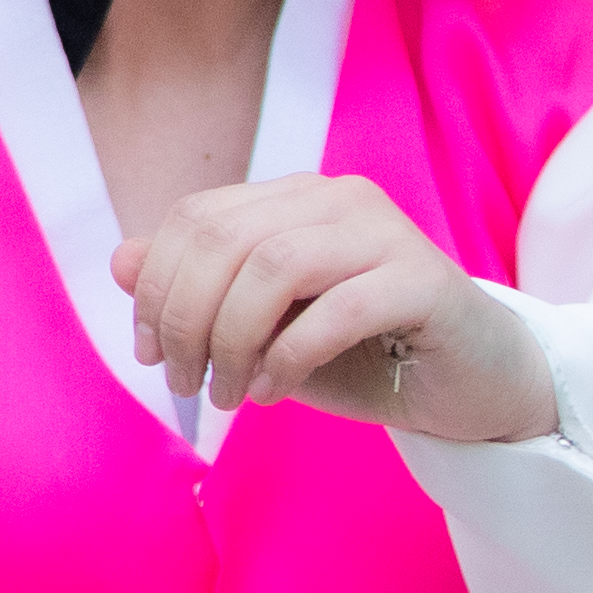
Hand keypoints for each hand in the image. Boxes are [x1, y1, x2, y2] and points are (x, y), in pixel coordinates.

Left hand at [111, 178, 555, 442]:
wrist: (471, 386)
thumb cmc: (362, 356)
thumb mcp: (263, 329)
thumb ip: (197, 291)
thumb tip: (120, 260)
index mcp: (294, 199)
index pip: (197, 218)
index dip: (157, 286)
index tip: (151, 352)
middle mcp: (338, 199)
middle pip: (224, 240)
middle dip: (186, 319)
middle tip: (184, 383)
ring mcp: (385, 233)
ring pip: (273, 266)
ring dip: (232, 340)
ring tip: (227, 394)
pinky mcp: (424, 281)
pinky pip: (335, 310)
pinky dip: (287, 357)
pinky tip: (272, 392)